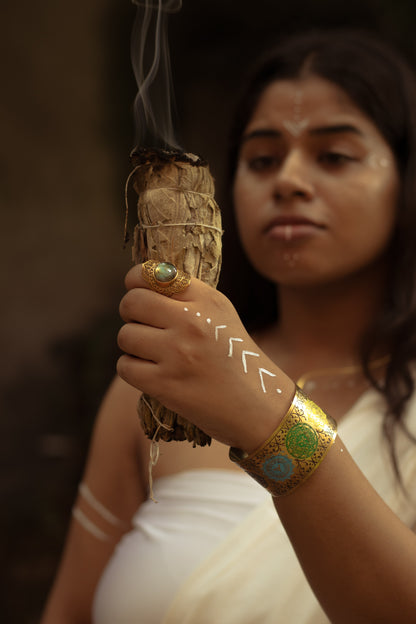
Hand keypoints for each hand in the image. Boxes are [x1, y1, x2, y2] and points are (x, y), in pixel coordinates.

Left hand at [117, 264, 293, 450]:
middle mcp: (191, 321)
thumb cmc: (234, 358)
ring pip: (125, 336)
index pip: (152, 274)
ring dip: (134, 347)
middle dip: (131, 315)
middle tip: (145, 327)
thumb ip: (186, 296)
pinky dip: (135, 372)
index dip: (135, 282)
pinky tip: (155, 375)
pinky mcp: (164, 383)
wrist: (257, 406)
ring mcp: (177, 353)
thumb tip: (138, 285)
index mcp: (206, 299)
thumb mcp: (221, 315)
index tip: (137, 291)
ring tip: (156, 355)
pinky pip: (125, 367)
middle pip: (131, 303)